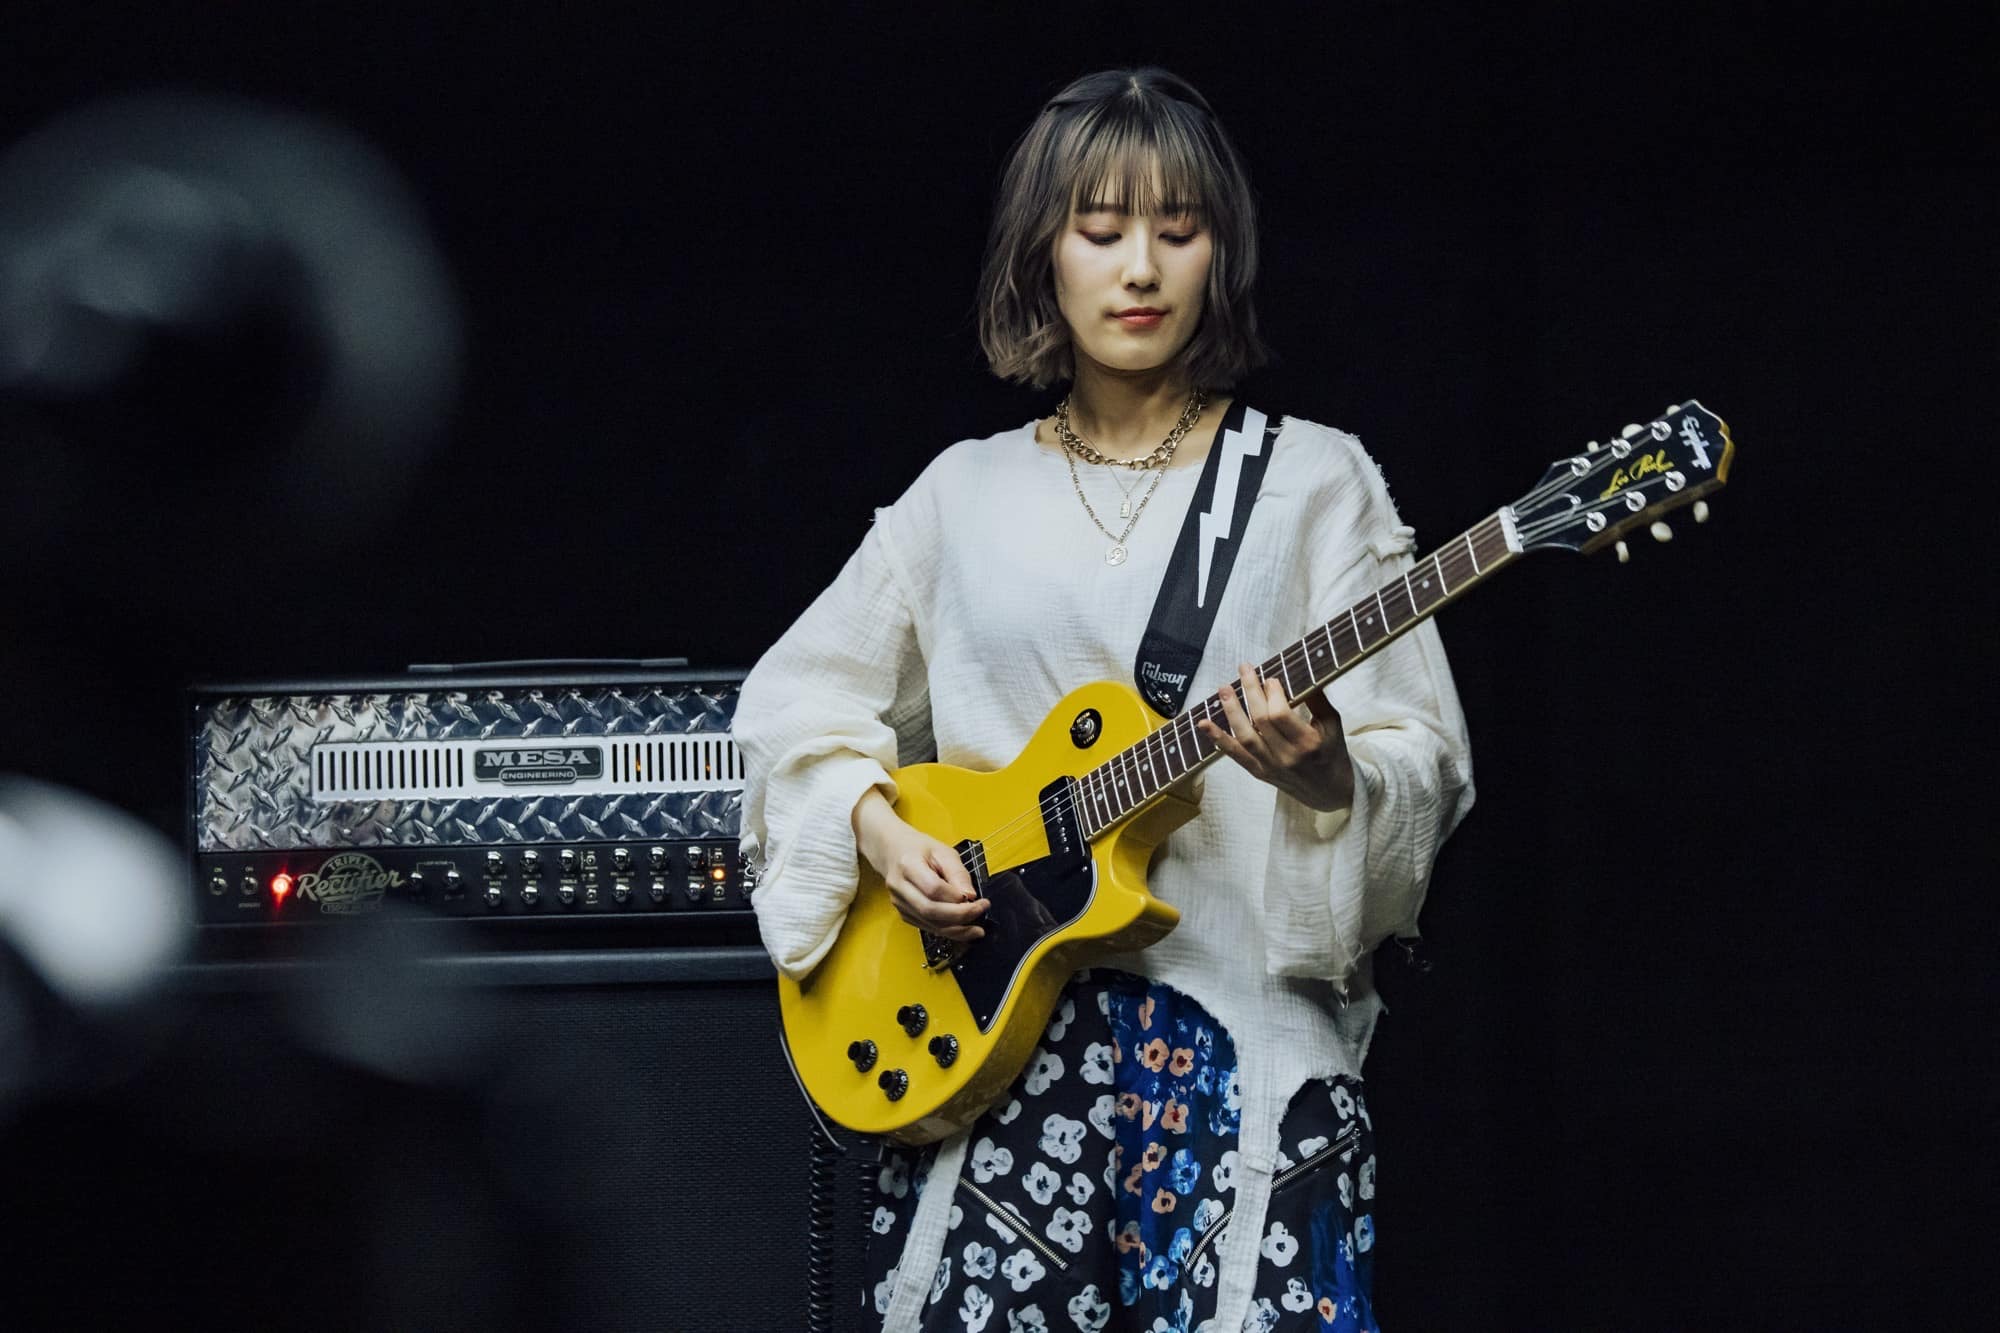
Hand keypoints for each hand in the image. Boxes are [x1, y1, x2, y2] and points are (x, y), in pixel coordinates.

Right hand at [851, 787, 986, 940]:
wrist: (893, 851)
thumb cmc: (917, 848)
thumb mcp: (942, 851)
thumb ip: (958, 873)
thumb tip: (970, 896)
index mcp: (908, 865)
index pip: (933, 888)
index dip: (955, 897)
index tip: (975, 898)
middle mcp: (900, 887)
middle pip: (930, 910)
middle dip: (959, 916)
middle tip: (980, 912)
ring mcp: (899, 903)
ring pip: (929, 924)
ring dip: (956, 930)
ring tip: (976, 929)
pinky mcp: (904, 913)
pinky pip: (927, 927)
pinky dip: (946, 930)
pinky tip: (962, 928)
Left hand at [1197, 662, 1355, 812]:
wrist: (1329, 791)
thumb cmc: (1332, 752)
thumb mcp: (1333, 724)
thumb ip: (1317, 699)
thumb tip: (1301, 671)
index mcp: (1308, 742)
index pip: (1280, 715)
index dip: (1272, 694)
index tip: (1270, 677)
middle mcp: (1287, 756)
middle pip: (1261, 721)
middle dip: (1250, 691)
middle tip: (1244, 669)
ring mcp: (1270, 766)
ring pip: (1245, 736)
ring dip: (1231, 711)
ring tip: (1224, 689)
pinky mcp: (1259, 773)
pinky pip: (1235, 755)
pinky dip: (1218, 739)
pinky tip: (1203, 724)